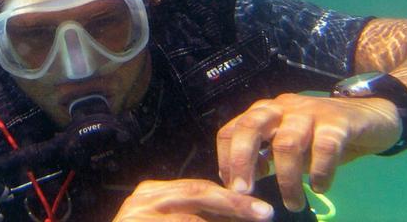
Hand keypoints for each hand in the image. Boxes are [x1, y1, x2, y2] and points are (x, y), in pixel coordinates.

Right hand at [112, 179, 273, 221]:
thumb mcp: (166, 220)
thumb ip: (192, 216)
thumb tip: (236, 211)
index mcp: (152, 194)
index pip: (197, 188)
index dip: (231, 198)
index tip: (259, 209)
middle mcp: (145, 200)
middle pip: (198, 194)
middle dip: (235, 204)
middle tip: (266, 213)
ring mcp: (140, 216)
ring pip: (192, 219)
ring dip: (226, 217)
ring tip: (255, 220)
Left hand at [216, 93, 400, 211]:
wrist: (369, 115)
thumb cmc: (320, 134)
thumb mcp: (287, 143)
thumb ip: (266, 157)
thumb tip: (243, 183)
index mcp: (264, 112)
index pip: (232, 129)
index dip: (226, 159)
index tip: (232, 187)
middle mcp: (281, 107)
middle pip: (250, 127)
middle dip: (242, 161)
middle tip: (244, 192)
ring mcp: (309, 112)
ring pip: (287, 143)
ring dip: (286, 179)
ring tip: (292, 203)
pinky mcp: (338, 122)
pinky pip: (325, 148)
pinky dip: (320, 173)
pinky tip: (320, 188)